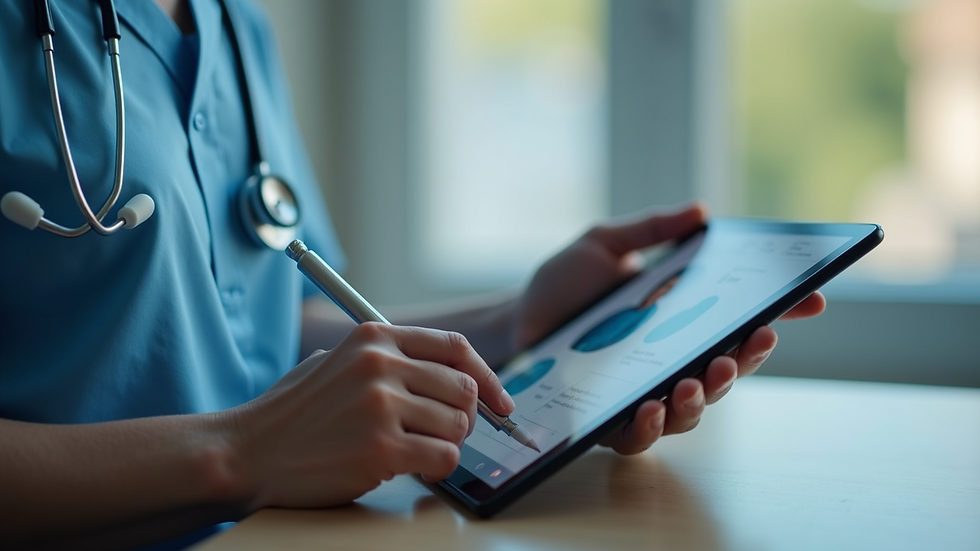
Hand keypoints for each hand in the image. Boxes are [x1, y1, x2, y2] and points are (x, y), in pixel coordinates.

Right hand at [227, 323, 513, 508]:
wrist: (248, 451)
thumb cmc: (293, 413)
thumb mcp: (337, 362)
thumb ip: (389, 360)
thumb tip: (450, 374)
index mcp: (374, 337)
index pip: (455, 348)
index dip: (488, 376)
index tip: (501, 401)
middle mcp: (381, 365)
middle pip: (464, 389)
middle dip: (465, 418)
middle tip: (444, 433)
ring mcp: (381, 405)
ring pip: (458, 425)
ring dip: (447, 444)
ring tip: (415, 450)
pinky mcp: (381, 448)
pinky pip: (444, 457)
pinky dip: (437, 467)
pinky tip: (411, 466)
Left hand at [514, 203, 825, 454]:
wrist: (514, 321)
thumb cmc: (562, 286)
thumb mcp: (604, 244)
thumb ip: (650, 231)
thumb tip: (701, 212)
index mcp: (681, 322)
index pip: (740, 321)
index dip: (781, 312)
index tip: (813, 299)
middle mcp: (671, 361)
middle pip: (727, 370)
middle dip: (747, 360)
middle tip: (749, 342)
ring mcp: (644, 393)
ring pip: (692, 409)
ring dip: (704, 396)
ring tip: (697, 378)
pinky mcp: (610, 419)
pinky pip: (639, 435)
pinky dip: (651, 425)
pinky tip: (650, 405)